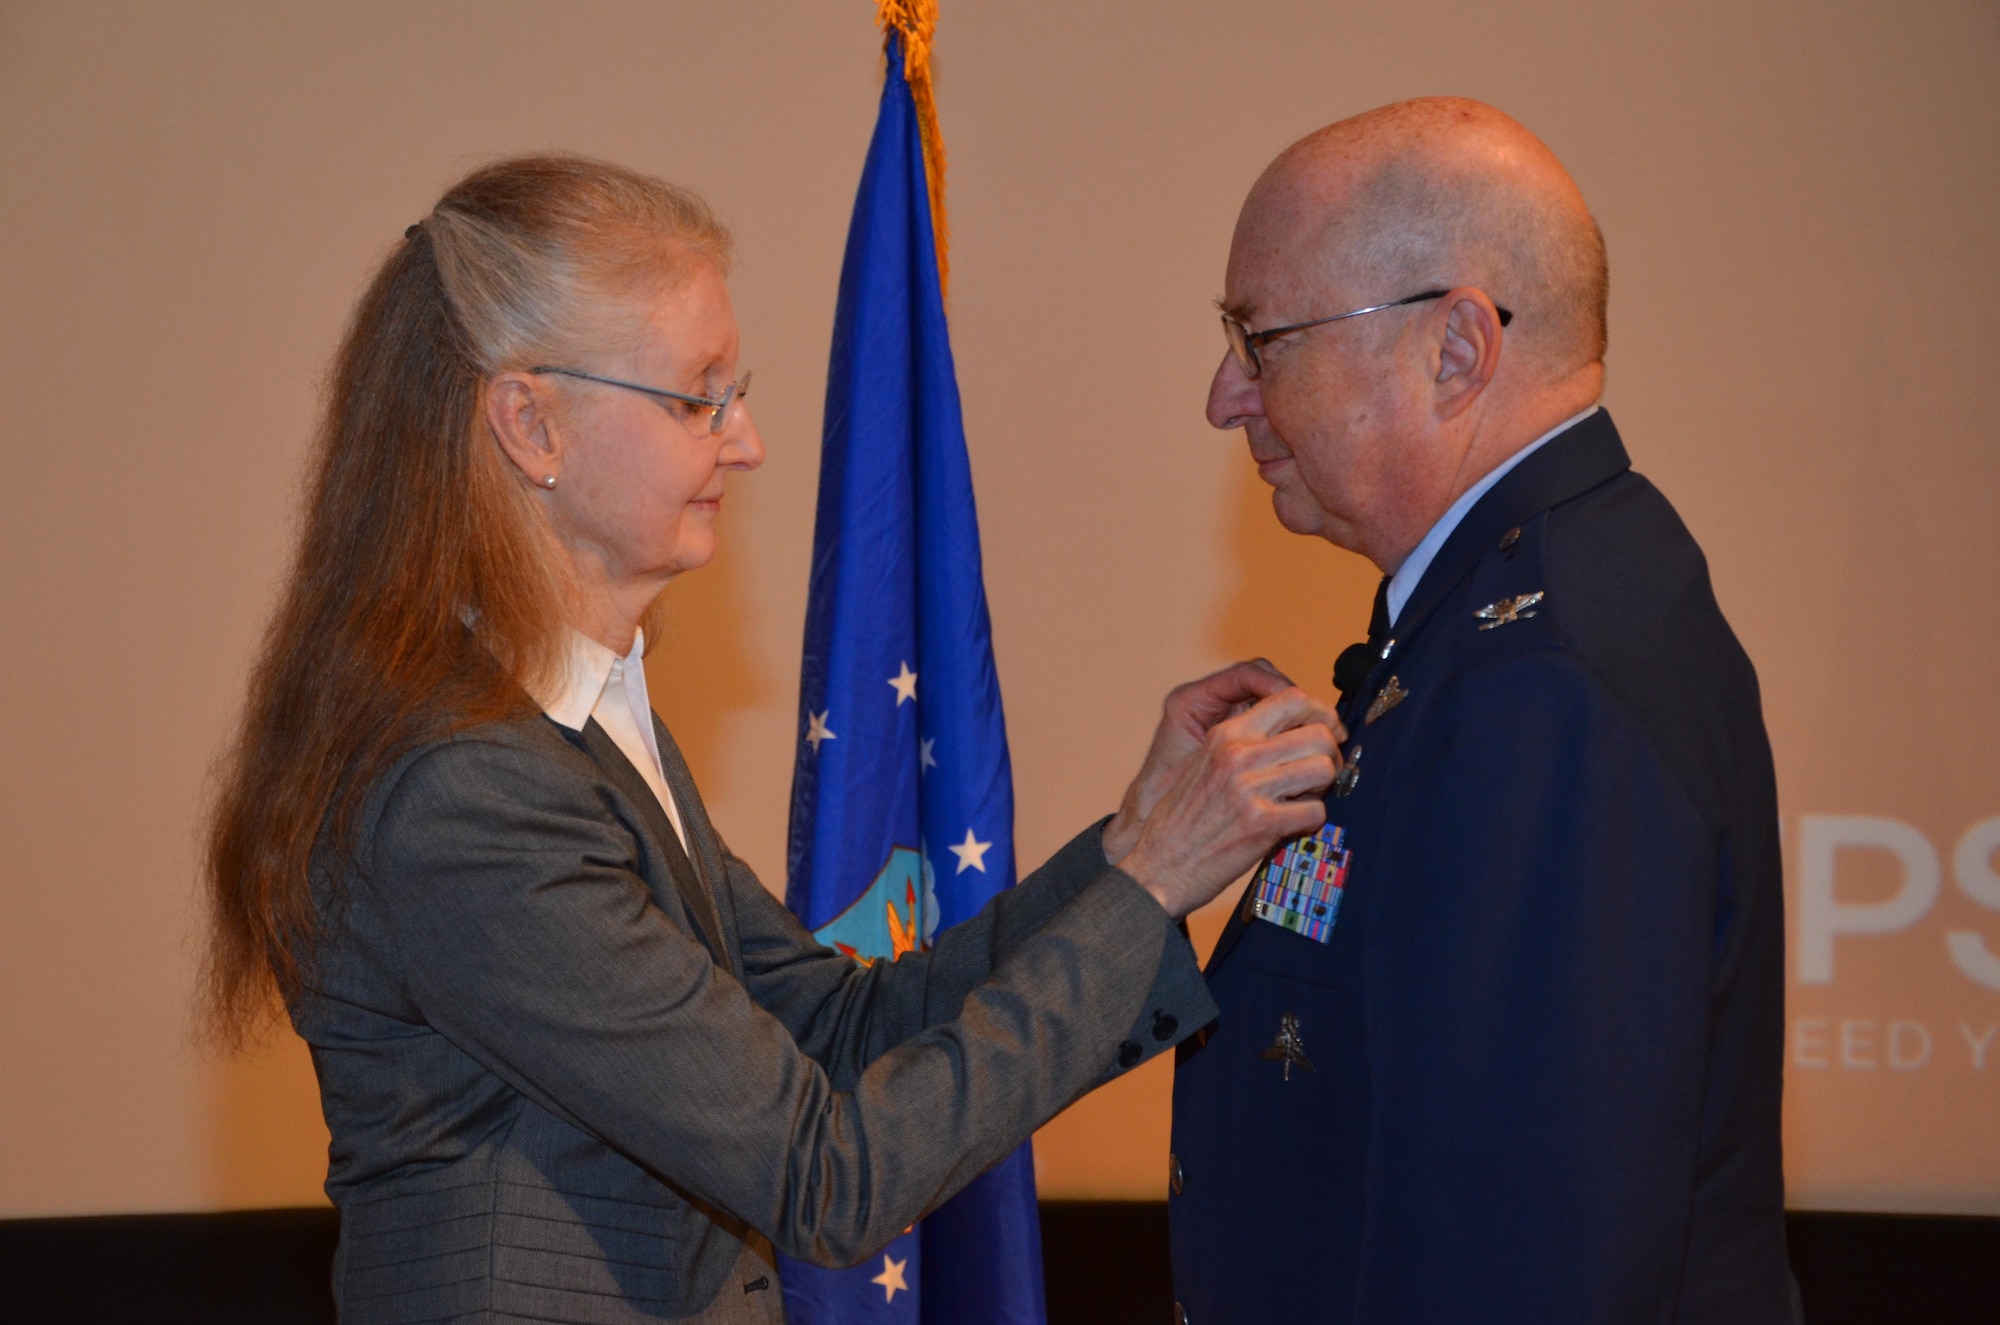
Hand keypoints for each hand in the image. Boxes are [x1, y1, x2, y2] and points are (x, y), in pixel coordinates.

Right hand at [1115, 686, 1343, 919]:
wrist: (1159, 865)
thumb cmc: (1185, 820)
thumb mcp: (1206, 764)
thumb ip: (1246, 745)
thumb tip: (1300, 733)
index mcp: (1226, 734)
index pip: (1292, 698)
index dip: (1322, 713)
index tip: (1327, 731)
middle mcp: (1238, 754)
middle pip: (1318, 733)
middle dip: (1330, 753)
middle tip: (1322, 771)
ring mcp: (1250, 788)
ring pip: (1324, 769)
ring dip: (1323, 787)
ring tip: (1304, 797)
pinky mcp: (1262, 824)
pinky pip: (1316, 811)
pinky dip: (1311, 821)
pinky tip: (1292, 824)